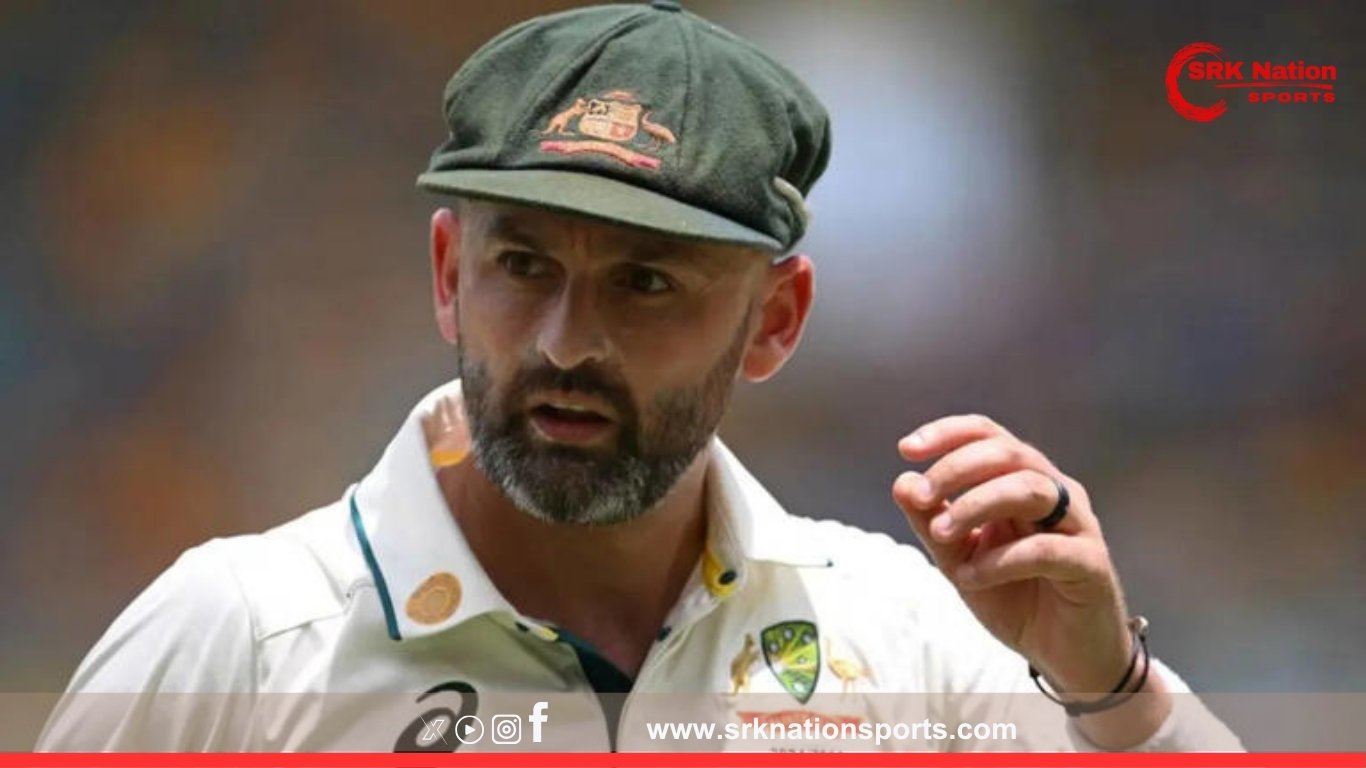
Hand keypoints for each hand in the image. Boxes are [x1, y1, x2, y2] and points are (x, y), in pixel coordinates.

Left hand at [891, 414, 1131, 694]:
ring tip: (940, 534)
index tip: (906, 448)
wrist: (1064, 654)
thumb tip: (902, 482)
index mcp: (1023, 481)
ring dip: (976, 505)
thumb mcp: (960, 559)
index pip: (989, 435)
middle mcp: (1056, 493)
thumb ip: (933, 523)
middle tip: (921, 494)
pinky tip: (970, 577)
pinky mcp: (1091, 564)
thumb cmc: (1015, 597)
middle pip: (1009, 453)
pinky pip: (1045, 549)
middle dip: (956, 468)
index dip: (949, 434)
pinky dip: (1000, 560)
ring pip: (1031, 489)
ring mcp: (1079, 525)